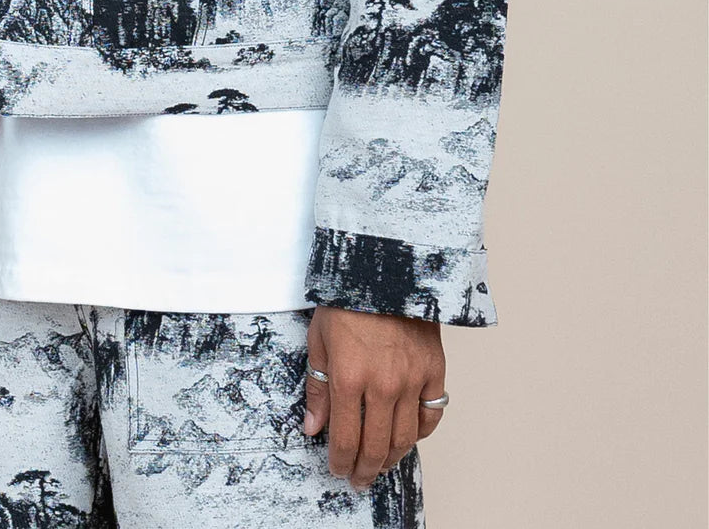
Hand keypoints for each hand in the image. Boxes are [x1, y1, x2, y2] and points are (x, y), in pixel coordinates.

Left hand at [303, 305, 445, 488]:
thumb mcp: (319, 340)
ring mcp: (412, 379)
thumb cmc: (347, 300)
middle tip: (359, 479)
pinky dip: (420, 432)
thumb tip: (313, 428)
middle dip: (364, 469)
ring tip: (381, 465)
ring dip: (392, 458)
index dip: (340, 461)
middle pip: (376, 447)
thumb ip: (318, 388)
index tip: (337, 470)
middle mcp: (383, 385)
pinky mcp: (434, 370)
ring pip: (405, 438)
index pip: (345, 438)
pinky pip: (432, 414)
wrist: (384, 268)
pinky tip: (408, 436)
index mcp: (349, 378)